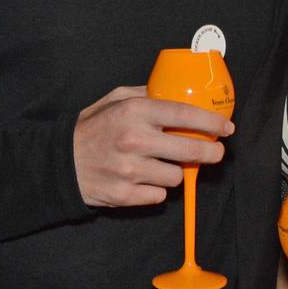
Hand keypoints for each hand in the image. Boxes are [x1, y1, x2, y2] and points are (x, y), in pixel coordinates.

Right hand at [73, 85, 233, 207]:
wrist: (61, 163)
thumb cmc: (92, 127)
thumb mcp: (116, 98)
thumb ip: (147, 93)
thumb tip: (177, 91)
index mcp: (136, 111)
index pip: (185, 115)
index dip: (211, 122)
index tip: (226, 127)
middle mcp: (135, 140)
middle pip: (190, 150)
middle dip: (210, 152)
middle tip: (216, 151)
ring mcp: (130, 170)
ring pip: (176, 177)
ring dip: (175, 171)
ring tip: (164, 163)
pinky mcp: (125, 195)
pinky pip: (159, 197)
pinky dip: (157, 189)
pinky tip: (147, 178)